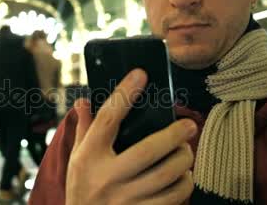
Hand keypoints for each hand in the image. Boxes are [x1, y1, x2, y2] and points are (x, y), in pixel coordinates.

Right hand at [65, 69, 196, 204]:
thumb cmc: (82, 188)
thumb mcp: (76, 159)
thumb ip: (84, 129)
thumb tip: (84, 100)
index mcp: (89, 156)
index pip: (108, 119)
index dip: (125, 94)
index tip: (141, 74)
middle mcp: (107, 178)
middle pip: (149, 150)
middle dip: (175, 134)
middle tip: (189, 124)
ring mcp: (125, 200)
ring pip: (168, 175)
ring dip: (183, 159)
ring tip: (186, 152)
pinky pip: (173, 198)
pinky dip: (184, 184)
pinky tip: (183, 177)